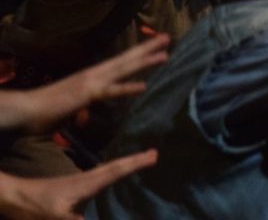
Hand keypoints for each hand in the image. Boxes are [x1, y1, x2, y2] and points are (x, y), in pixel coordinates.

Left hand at [0, 149, 156, 219]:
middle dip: (134, 161)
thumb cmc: (34, 207)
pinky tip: (109, 178)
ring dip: (124, 165)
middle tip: (154, 153)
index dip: (135, 163)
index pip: (116, 170)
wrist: (13, 198)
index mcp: (86, 183)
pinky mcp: (71, 189)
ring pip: (107, 171)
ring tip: (139, 161)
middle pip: (115, 167)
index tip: (155, 153)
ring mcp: (78, 184)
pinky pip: (99, 178)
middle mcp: (86, 180)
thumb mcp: (55, 216)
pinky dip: (111, 173)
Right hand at [16, 35, 169, 133]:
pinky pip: (110, 91)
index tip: (155, 46)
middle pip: (126, 59)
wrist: (25, 111)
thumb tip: (83, 115)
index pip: (120, 63)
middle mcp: (94, 75)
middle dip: (148, 48)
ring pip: (123, 69)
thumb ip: (80, 110)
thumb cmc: (45, 111)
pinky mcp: (86, 95)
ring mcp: (91, 82)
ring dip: (144, 61)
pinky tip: (143, 86)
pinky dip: (126, 88)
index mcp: (92, 77)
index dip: (138, 54)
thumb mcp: (70, 109)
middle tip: (168, 38)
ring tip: (165, 53)